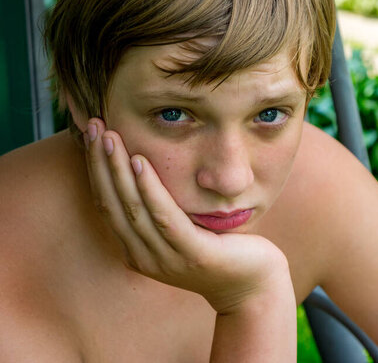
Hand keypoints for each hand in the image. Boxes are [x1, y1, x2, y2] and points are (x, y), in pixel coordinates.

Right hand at [83, 118, 292, 313]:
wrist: (252, 284)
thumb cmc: (219, 249)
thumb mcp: (182, 228)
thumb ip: (161, 208)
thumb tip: (146, 166)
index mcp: (137, 249)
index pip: (107, 205)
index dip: (96, 170)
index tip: (93, 135)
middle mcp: (144, 256)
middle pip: (112, 204)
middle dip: (100, 163)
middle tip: (94, 126)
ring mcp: (167, 258)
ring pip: (132, 208)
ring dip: (117, 170)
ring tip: (111, 137)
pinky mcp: (193, 254)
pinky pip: (165, 217)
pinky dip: (149, 189)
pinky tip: (140, 162)